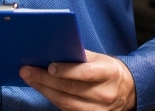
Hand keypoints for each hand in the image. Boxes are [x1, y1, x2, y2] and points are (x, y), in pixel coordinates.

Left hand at [20, 51, 136, 109]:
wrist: (128, 92)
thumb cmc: (108, 71)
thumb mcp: (100, 59)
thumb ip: (80, 56)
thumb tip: (53, 50)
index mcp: (109, 73)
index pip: (86, 73)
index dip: (66, 71)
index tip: (49, 66)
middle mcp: (105, 94)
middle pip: (70, 89)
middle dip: (45, 79)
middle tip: (26, 71)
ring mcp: (99, 110)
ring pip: (65, 102)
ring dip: (44, 90)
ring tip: (29, 79)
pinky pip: (67, 110)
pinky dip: (52, 99)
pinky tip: (42, 90)